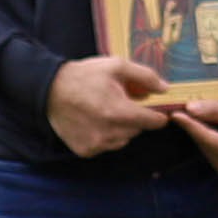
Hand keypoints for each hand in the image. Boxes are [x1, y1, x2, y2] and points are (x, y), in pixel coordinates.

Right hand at [44, 56, 172, 156]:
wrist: (51, 90)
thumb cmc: (85, 76)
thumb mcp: (116, 66)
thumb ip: (145, 76)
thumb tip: (166, 89)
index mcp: (119, 112)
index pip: (153, 122)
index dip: (158, 115)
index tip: (156, 110)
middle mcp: (109, 133)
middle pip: (138, 130)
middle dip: (135, 117)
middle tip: (122, 103)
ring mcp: (97, 144)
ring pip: (123, 139)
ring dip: (121, 128)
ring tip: (106, 111)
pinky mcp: (86, 151)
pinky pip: (106, 146)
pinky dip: (106, 136)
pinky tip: (95, 121)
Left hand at [174, 99, 217, 177]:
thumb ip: (217, 111)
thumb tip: (190, 108)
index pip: (207, 138)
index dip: (190, 124)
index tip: (174, 113)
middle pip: (203, 141)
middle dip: (192, 123)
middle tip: (177, 104)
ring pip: (203, 143)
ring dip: (196, 126)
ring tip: (187, 107)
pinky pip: (207, 145)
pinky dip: (203, 131)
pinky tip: (198, 117)